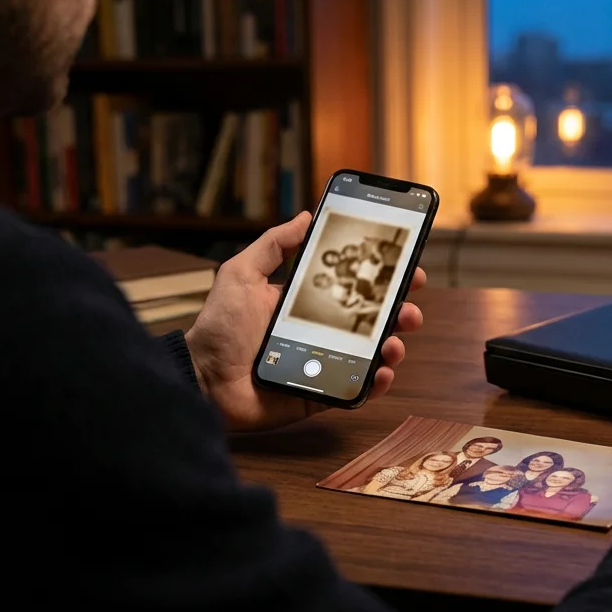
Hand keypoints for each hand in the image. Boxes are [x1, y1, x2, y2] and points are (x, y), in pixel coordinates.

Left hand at [184, 212, 425, 431]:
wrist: (202, 379)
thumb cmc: (218, 327)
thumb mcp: (242, 273)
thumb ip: (274, 245)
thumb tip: (306, 216)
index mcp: (306, 304)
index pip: (353, 288)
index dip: (383, 279)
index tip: (407, 269)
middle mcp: (320, 332)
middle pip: (372, 321)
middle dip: (399, 312)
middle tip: (410, 308)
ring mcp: (323, 364)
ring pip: (371, 355)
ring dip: (392, 346)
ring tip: (394, 342)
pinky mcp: (320, 395)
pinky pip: (356, 389)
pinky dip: (375, 383)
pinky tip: (382, 372)